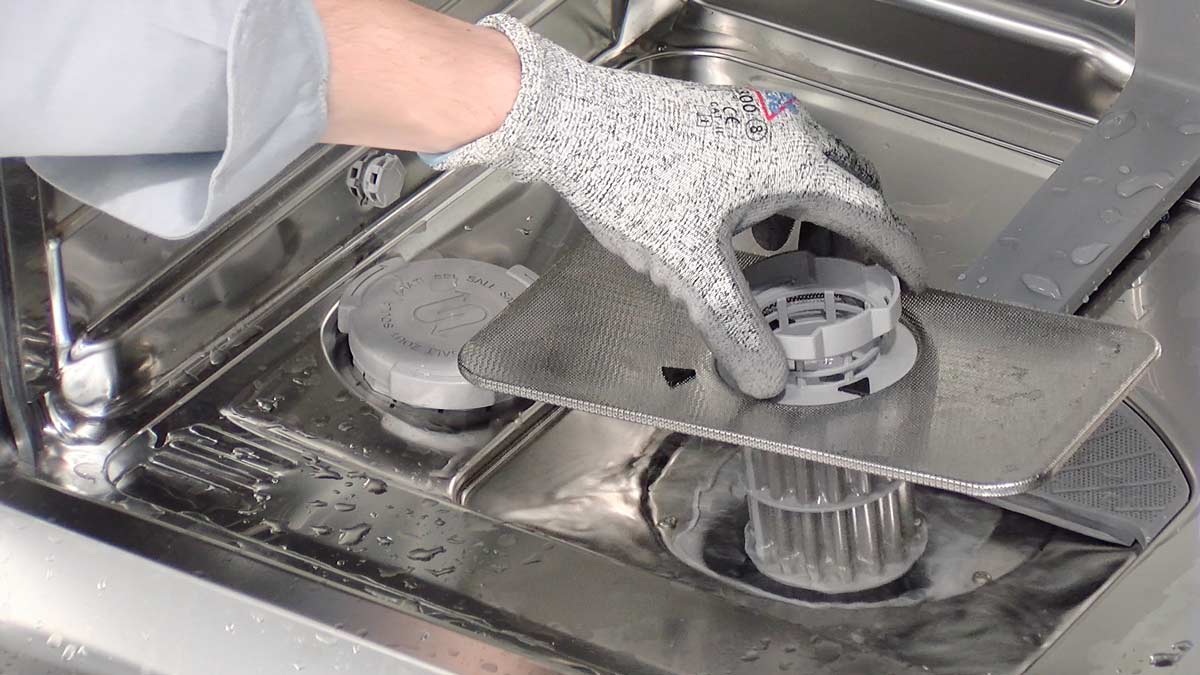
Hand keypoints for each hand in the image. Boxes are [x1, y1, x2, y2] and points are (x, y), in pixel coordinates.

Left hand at [432, 15, 926, 398]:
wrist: (572, 122)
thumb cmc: (632, 178)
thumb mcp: (692, 267)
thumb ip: (735, 326)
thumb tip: (767, 378)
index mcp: (794, 165)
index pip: (869, 213)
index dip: (895, 252)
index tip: (911, 280)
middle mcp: (783, 134)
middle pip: (846, 189)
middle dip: (857, 239)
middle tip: (859, 280)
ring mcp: (753, 121)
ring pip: (809, 175)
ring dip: (817, 220)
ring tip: (804, 261)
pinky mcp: (723, 122)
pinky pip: (775, 164)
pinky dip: (781, 202)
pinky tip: (751, 231)